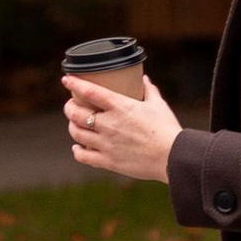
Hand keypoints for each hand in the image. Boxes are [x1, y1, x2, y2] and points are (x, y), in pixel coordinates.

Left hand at [63, 72, 180, 186]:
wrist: (173, 157)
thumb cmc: (167, 129)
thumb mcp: (158, 105)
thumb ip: (149, 90)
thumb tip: (144, 79)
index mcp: (120, 106)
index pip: (90, 91)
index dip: (75, 84)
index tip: (67, 80)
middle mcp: (109, 124)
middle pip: (76, 113)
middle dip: (69, 107)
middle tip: (70, 105)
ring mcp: (106, 143)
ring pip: (77, 133)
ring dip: (72, 127)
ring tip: (74, 124)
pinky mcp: (108, 161)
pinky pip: (83, 156)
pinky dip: (77, 151)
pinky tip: (78, 147)